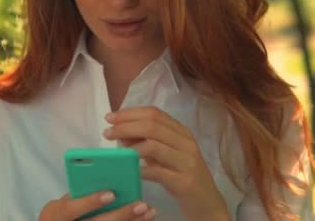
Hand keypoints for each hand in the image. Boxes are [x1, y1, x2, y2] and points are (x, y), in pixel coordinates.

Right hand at [38, 191, 156, 220]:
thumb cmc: (63, 215)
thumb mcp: (63, 203)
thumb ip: (79, 192)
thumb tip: (105, 177)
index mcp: (55, 215)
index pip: (71, 209)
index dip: (91, 202)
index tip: (111, 194)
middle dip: (121, 214)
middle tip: (141, 204)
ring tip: (149, 211)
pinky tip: (145, 220)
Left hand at [103, 107, 230, 220]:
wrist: (207, 202)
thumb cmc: (183, 176)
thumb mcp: (165, 156)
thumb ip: (147, 143)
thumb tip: (122, 132)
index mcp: (182, 132)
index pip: (154, 113)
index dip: (130, 113)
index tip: (110, 117)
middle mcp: (186, 142)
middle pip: (152, 125)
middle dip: (126, 126)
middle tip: (107, 132)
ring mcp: (187, 161)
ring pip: (154, 145)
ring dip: (130, 145)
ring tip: (115, 149)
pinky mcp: (184, 181)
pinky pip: (157, 171)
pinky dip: (140, 168)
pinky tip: (130, 170)